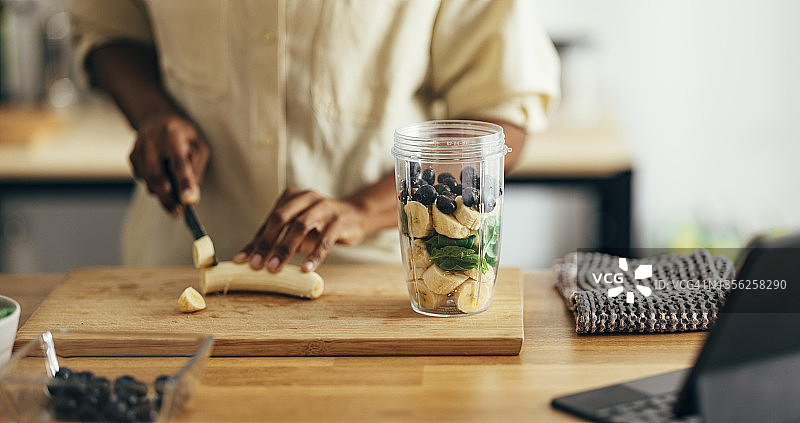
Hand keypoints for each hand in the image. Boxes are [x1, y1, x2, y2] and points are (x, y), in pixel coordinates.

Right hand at [129, 113, 209, 214]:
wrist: (155, 117)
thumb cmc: (181, 133)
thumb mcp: (198, 145)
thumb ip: (196, 168)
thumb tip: (192, 193)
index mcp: (172, 135)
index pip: (179, 164)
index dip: (184, 183)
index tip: (189, 201)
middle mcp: (152, 141)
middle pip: (157, 177)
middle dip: (168, 199)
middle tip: (179, 212)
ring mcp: (138, 149)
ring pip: (148, 181)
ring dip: (162, 193)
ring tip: (174, 192)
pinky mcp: (131, 157)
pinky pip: (142, 179)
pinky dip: (154, 184)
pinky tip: (162, 175)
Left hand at [233, 188, 369, 272]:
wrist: (356, 216)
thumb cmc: (319, 224)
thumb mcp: (297, 228)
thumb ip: (277, 239)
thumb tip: (250, 260)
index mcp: (292, 197)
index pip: (270, 221)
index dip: (256, 241)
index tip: (242, 261)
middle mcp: (307, 197)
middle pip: (281, 218)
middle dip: (267, 243)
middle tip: (257, 265)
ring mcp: (324, 208)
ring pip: (301, 226)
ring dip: (285, 249)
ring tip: (275, 268)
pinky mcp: (339, 221)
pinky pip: (324, 240)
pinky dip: (314, 255)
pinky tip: (306, 268)